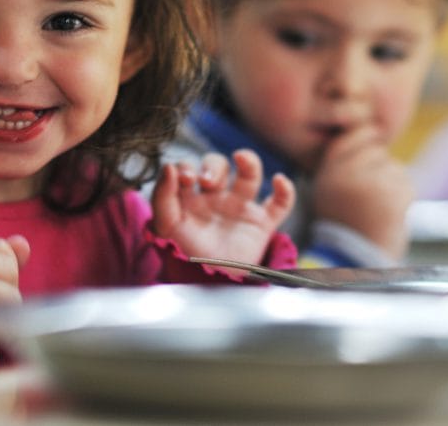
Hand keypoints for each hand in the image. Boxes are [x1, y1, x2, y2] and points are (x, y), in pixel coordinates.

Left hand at [151, 149, 294, 264]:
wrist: (208, 288)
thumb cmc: (184, 257)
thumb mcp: (165, 226)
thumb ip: (162, 196)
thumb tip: (168, 166)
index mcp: (189, 197)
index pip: (189, 167)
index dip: (187, 166)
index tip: (186, 178)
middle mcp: (215, 198)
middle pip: (218, 165)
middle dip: (213, 165)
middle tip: (207, 182)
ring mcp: (239, 208)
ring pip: (249, 174)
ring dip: (249, 161)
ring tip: (241, 158)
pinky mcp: (261, 223)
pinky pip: (280, 203)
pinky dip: (285, 190)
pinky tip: (278, 181)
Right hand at [312, 125, 412, 258]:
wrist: (353, 263)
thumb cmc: (345, 227)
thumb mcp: (330, 191)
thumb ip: (344, 164)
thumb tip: (373, 132)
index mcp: (328, 172)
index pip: (352, 136)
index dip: (366, 138)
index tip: (371, 146)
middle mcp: (346, 174)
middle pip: (376, 150)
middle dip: (380, 166)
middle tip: (373, 193)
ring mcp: (370, 183)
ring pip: (392, 167)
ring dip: (392, 183)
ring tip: (378, 207)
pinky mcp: (391, 196)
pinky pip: (405, 182)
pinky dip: (403, 196)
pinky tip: (390, 213)